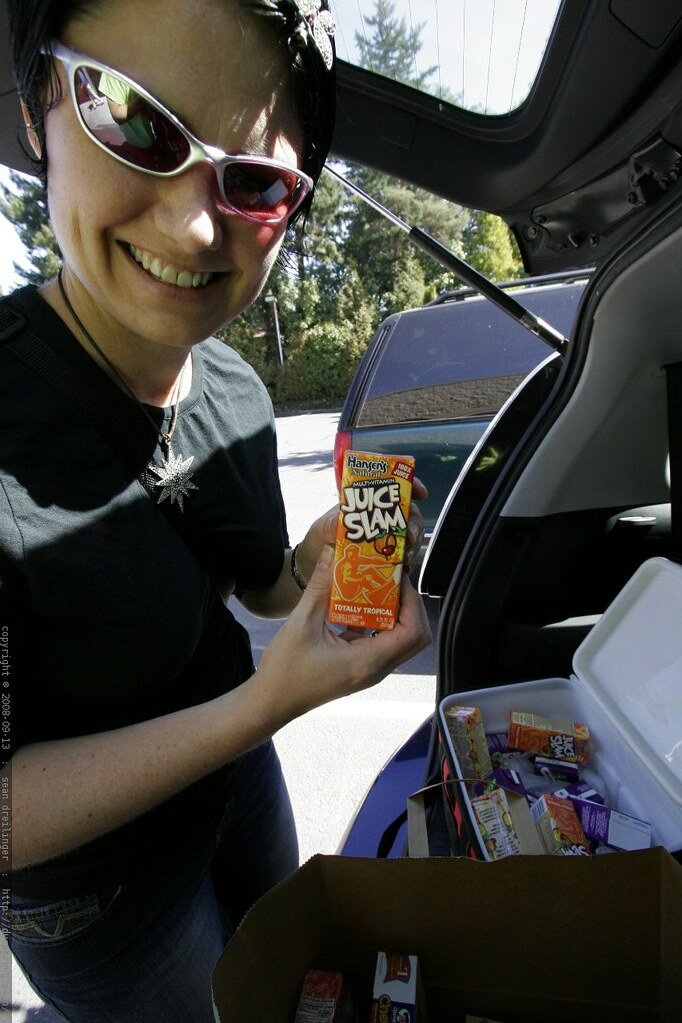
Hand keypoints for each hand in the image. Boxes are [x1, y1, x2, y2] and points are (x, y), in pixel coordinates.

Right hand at [254, 545, 431, 724]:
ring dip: (393, 611)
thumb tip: (333, 553)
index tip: (395, 578)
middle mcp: (375, 668)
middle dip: (408, 605)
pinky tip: (357, 601)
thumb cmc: (285, 671)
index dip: (411, 602)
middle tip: (390, 581)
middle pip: (414, 636)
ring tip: (376, 586)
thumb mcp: (301, 623)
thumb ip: (321, 587)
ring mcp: (369, 669)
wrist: (271, 701)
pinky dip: (376, 620)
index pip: (412, 632)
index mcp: (368, 662)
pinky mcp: (359, 666)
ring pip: (399, 638)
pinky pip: (380, 641)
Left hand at [294, 476, 428, 582]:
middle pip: (407, 515)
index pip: (392, 490)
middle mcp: (378, 521)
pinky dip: (406, 563)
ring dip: (412, 545)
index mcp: (366, 506)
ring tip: (406, 557)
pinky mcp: (384, 560)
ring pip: (409, 537)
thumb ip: (328, 525)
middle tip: (410, 536)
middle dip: (414, 523)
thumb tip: (338, 523)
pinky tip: (403, 569)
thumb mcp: (320, 530)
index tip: (421, 492)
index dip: (410, 486)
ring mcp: (383, 541)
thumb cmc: (317, 542)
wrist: (313, 569)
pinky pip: (401, 559)